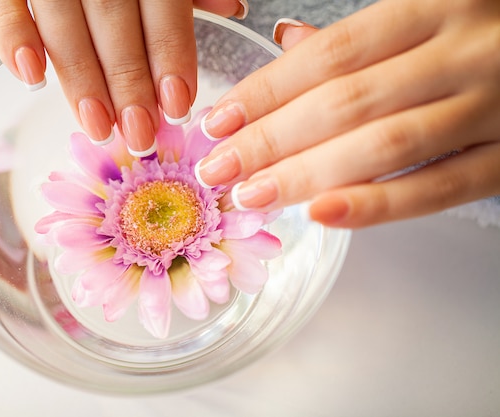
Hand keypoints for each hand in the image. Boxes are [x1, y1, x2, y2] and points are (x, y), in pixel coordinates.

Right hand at [0, 0, 247, 155]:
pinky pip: (3, 3)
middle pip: (113, 19)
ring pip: (63, 19)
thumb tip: (232, 7)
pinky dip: (14, 37)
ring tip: (98, 126)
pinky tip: (31, 76)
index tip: (176, 105)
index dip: (170, 54)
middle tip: (139, 133)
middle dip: (127, 81)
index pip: (162, 4)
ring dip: (80, 77)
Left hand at [195, 0, 499, 227]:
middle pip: (347, 103)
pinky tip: (324, 214)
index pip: (331, 55)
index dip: (267, 91)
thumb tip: (285, 41)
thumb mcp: (431, 10)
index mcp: (437, 4)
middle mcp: (465, 50)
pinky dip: (380, 205)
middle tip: (219, 168)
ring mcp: (495, 104)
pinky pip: (441, 188)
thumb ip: (361, 34)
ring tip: (252, 194)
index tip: (220, 122)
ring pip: (384, 145)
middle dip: (272, 140)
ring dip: (308, 175)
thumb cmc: (488, 29)